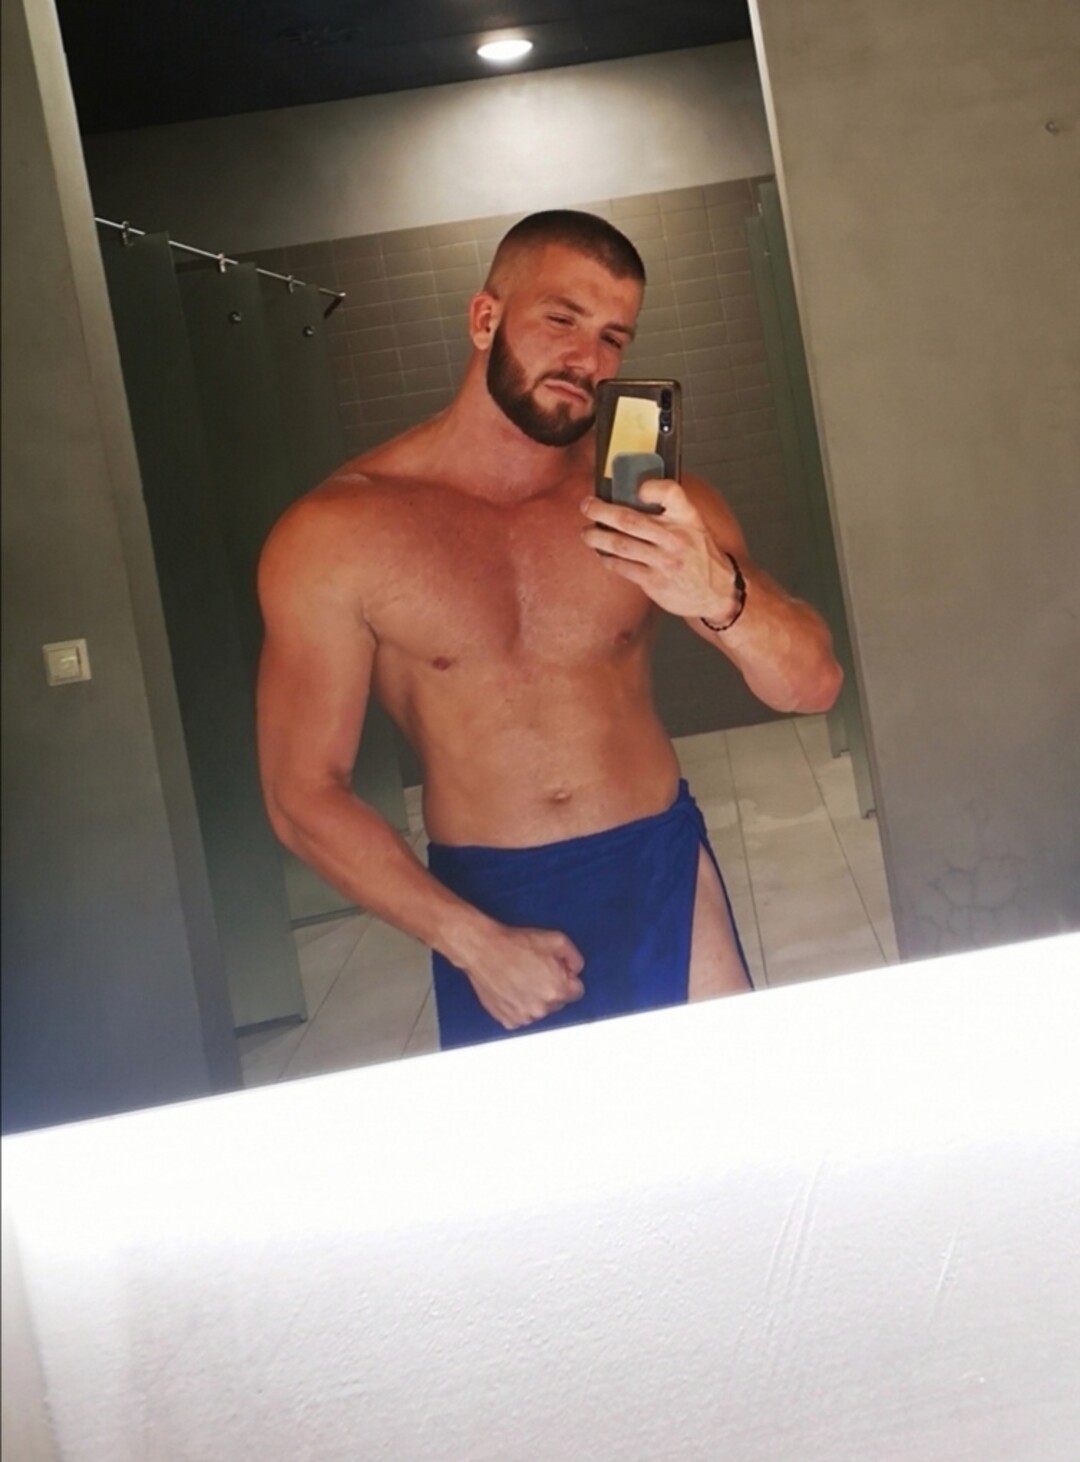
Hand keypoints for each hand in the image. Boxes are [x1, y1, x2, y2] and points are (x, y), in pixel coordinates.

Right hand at [464, 925, 584, 1030]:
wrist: (482, 950)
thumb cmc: (513, 945)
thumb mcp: (556, 939)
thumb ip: (574, 957)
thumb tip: (576, 969)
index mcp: (557, 990)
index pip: (576, 992)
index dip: (566, 977)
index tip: (554, 970)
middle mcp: (541, 1009)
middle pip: (558, 1002)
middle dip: (551, 988)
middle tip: (535, 971)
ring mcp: (523, 1017)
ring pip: (540, 1010)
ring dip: (535, 998)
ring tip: (520, 978)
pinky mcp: (507, 1020)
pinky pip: (522, 1017)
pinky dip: (519, 1006)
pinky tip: (512, 989)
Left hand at [580, 480, 740, 623]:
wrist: (718, 593)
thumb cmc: (701, 556)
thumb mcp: (694, 526)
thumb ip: (670, 511)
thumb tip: (632, 495)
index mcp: (687, 518)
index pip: (670, 492)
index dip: (650, 487)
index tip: (635, 488)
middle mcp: (676, 538)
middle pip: (630, 519)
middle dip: (602, 511)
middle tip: (587, 506)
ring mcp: (664, 561)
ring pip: (620, 545)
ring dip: (597, 537)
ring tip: (586, 533)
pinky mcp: (654, 582)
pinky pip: (623, 567)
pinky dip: (608, 559)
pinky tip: (603, 554)